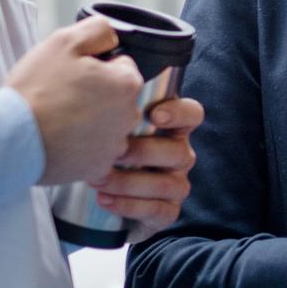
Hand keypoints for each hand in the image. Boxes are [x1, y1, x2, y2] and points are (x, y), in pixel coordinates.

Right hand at [10, 16, 147, 184]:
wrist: (10, 138)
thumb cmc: (37, 89)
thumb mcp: (64, 41)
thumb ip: (98, 30)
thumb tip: (112, 37)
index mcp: (127, 84)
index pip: (122, 67)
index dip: (97, 67)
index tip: (75, 74)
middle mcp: (130, 117)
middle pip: (118, 98)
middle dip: (98, 95)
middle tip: (65, 96)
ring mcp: (115, 145)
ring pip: (108, 125)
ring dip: (91, 122)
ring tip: (60, 119)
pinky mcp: (98, 168)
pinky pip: (95, 151)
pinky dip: (81, 146)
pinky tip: (61, 140)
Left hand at [97, 96, 206, 245]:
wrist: (95, 200)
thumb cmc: (103, 149)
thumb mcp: (107, 124)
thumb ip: (112, 104)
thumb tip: (100, 75)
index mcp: (171, 128)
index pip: (192, 114)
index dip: (179, 113)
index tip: (155, 115)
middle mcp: (179, 155)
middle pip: (179, 152)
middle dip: (143, 153)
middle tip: (111, 152)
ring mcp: (175, 184)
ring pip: (167, 184)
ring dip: (130, 182)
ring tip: (98, 179)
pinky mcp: (166, 212)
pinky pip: (159, 210)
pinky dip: (130, 205)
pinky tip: (104, 199)